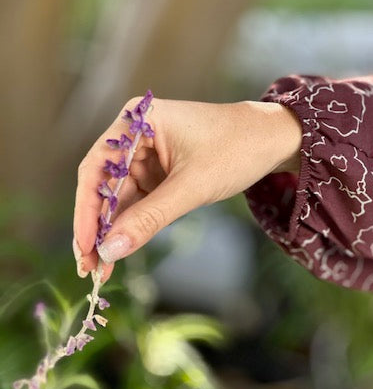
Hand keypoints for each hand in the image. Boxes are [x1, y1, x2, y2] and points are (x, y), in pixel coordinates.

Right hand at [73, 97, 301, 280]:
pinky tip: (120, 250)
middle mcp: (135, 134)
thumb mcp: (192, 187)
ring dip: (112, 231)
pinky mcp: (159, 172)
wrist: (273, 142)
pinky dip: (131, 225)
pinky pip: (138, 201)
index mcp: (137, 120)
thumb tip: (111, 250)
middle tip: (89, 267)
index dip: (86, 210)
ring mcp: (146, 154)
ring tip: (100, 268)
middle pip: (103, 186)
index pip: (97, 168)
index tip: (84, 246)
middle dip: (98, 227)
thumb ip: (150, 218)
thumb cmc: (237, 149)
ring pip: (119, 198)